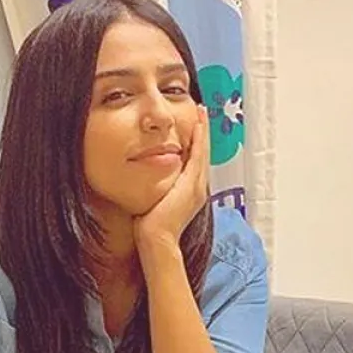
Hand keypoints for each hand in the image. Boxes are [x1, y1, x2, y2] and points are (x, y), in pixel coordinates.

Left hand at [133, 104, 210, 253]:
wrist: (157, 240)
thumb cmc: (151, 227)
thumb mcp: (157, 202)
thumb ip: (159, 190)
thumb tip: (149, 181)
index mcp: (191, 192)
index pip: (196, 161)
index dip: (197, 142)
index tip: (195, 125)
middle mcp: (199, 188)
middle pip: (203, 153)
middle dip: (203, 132)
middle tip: (202, 112)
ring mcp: (198, 186)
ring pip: (203, 151)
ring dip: (203, 131)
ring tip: (202, 113)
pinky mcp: (192, 185)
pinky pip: (198, 156)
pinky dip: (199, 139)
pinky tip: (198, 125)